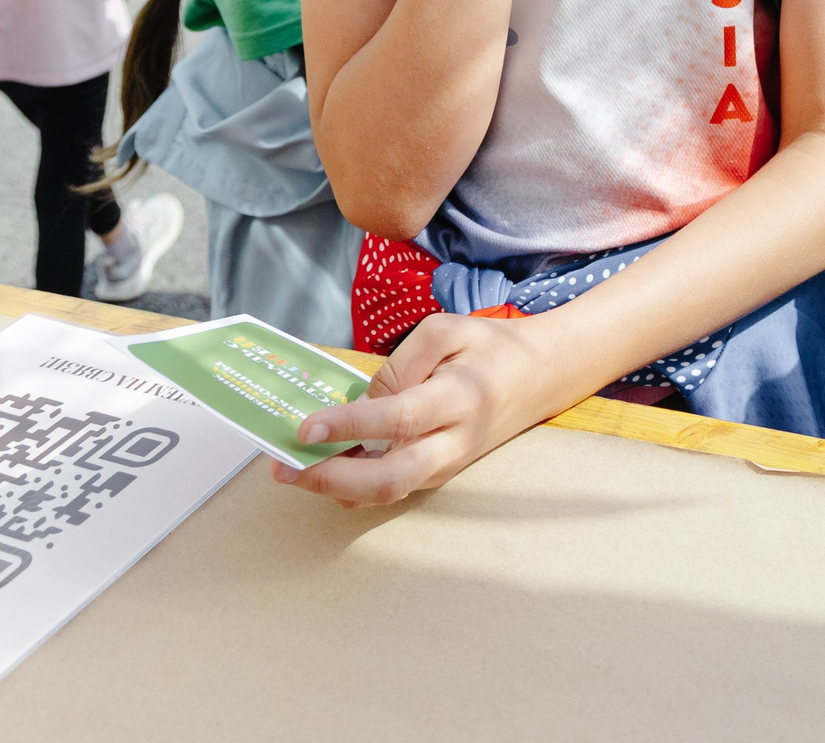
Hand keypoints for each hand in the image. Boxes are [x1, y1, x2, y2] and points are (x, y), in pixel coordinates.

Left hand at [274, 312, 573, 505]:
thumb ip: (402, 362)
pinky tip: (324, 466)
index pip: (398, 419)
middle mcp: (453, 443)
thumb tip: (361, 401)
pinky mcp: (439, 474)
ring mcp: (447, 466)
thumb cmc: (492, 348)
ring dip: (335, 487)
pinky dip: (353, 484)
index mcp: (459, 399)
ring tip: (291, 468)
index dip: (350, 425)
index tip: (306, 427)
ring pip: (387, 493)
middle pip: (389, 479)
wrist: (541, 378)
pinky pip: (392, 488)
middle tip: (283, 468)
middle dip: (330, 479)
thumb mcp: (448, 330)